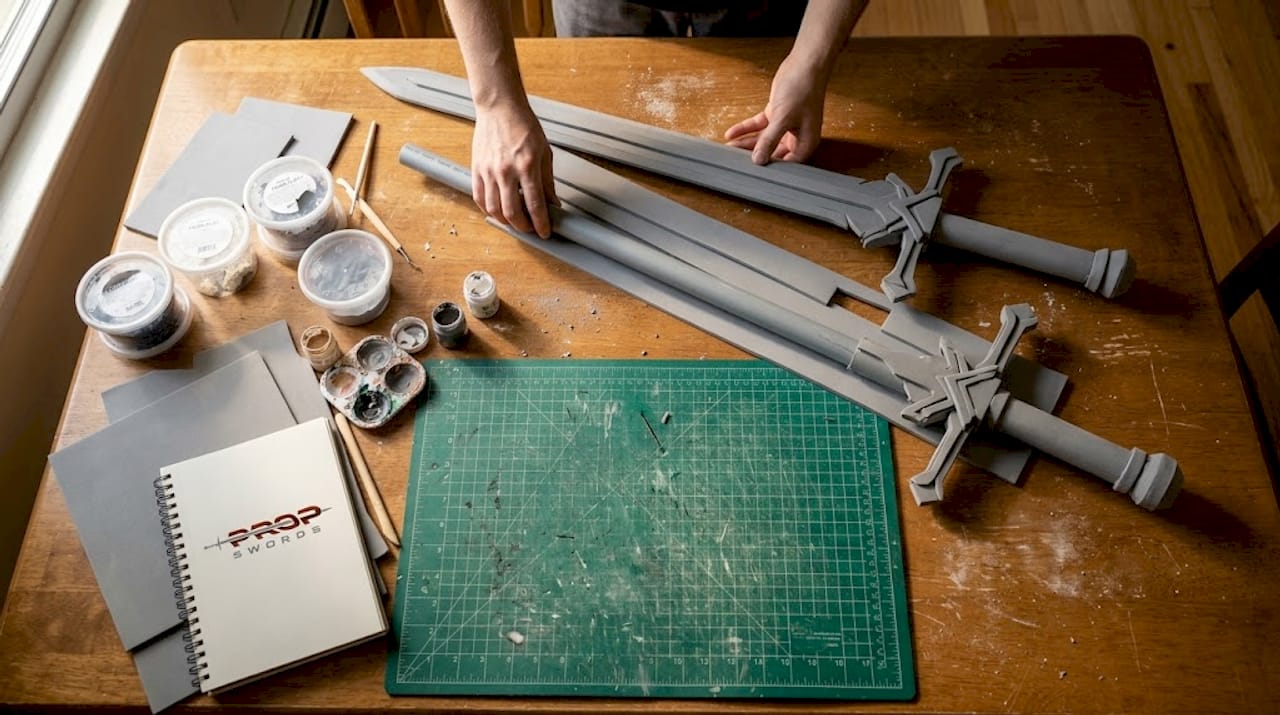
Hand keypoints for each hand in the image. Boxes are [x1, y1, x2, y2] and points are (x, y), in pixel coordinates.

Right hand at [470, 102, 557, 237]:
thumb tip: (552, 202)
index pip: (535, 204)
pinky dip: (489, 210)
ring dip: (506, 221)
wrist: (500, 108)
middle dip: (523, 227)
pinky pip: (479, 198)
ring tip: (515, 221)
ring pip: (494, 209)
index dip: (541, 223)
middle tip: (530, 228)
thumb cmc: (522, 125)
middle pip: (512, 212)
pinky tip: (498, 211)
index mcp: (527, 166)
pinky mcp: (477, 169)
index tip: (545, 231)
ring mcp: (489, 171)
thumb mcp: (545, 152)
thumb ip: (548, 181)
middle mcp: (506, 170)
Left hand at [723, 54, 826, 164]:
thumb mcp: (783, 118)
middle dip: (754, 155)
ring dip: (746, 142)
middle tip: (736, 160)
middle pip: (772, 152)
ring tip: (729, 148)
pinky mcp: (776, 114)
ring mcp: (785, 125)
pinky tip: (731, 133)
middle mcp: (796, 136)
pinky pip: (759, 125)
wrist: (804, 64)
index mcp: (805, 142)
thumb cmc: (803, 90)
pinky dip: (746, 128)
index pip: (787, 164)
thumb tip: (759, 159)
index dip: (771, 169)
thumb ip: (770, 140)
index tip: (753, 172)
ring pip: (763, 139)